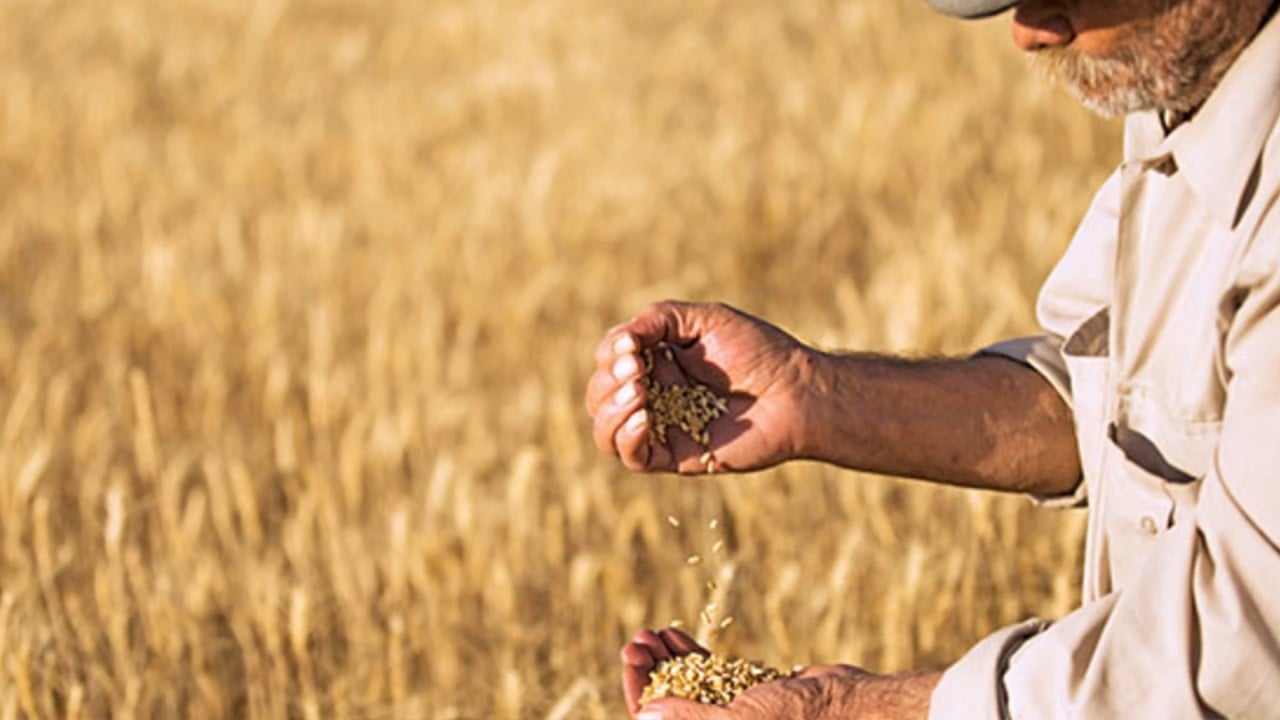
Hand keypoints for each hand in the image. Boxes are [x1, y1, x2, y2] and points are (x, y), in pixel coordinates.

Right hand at [586, 301, 816, 473]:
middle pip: (598, 395)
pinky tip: (644, 417)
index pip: (608, 359)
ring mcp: (662, 427)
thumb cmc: (757, 351)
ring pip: (604, 430)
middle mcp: (654, 394)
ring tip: (638, 393)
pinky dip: (626, 437)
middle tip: (636, 369)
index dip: (610, 353)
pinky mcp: (674, 456)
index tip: (632, 346)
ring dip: (609, 409)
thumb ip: (658, 319)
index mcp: (657, 360)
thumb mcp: (704, 319)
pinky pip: (631, 457)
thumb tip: (618, 341)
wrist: (794, 392)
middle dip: (608, 381)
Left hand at [620, 627, 938, 718]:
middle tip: (636, 639)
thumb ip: (692, 719)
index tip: (630, 657)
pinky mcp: (746, 695)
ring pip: (685, 686)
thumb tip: (643, 716)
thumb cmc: (798, 719)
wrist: (849, 704)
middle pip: (666, 704)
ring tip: (652, 632)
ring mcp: (731, 714)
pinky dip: (689, 655)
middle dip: (648, 671)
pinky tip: (675, 634)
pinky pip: (708, 676)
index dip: (637, 690)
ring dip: (665, 659)